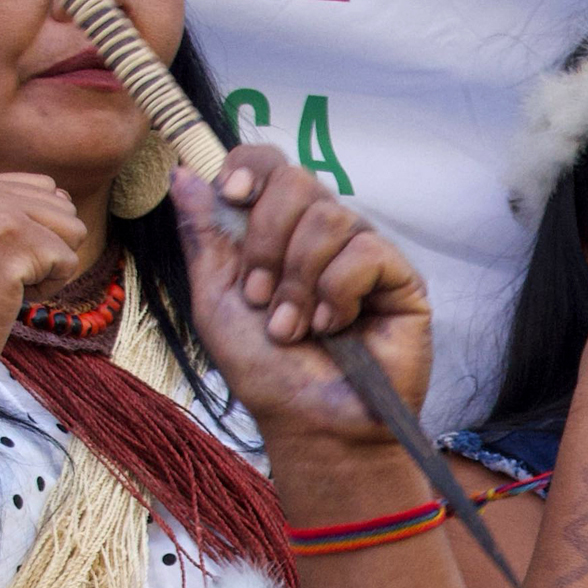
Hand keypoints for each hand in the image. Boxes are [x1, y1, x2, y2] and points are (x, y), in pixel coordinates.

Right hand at [0, 173, 85, 382]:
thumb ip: (18, 213)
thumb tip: (64, 195)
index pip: (46, 187)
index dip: (40, 230)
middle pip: (66, 209)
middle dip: (47, 250)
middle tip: (0, 273)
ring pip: (74, 231)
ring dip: (49, 268)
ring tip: (5, 282)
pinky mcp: (14, 242)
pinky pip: (69, 262)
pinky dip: (46, 289)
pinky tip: (7, 294)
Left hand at [169, 149, 430, 447]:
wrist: (313, 423)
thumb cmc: (267, 372)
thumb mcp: (215, 300)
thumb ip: (203, 237)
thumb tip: (184, 173)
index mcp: (281, 231)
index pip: (272, 164)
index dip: (250, 165)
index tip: (231, 194)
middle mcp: (326, 236)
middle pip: (298, 180)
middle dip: (266, 240)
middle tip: (260, 298)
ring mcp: (366, 255)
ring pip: (329, 217)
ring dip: (299, 279)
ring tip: (296, 327)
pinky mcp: (403, 280)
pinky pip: (366, 251)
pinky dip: (339, 291)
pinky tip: (337, 327)